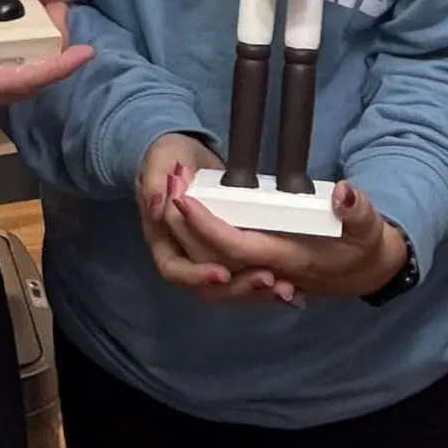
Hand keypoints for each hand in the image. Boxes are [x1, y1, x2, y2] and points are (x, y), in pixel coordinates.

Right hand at [136, 134, 293, 303]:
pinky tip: (292, 292)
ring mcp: (209, 258)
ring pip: (231, 289)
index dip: (197, 276)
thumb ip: (155, 181)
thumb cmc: (169, 157)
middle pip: (208, 288)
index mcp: (163, 241)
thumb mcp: (160, 160)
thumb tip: (158, 207)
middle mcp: (185, 256)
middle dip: (239, 288)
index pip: (176, 271)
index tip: (222, 273)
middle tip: (268, 280)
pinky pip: (246, 277)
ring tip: (285, 290)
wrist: (185, 155)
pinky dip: (267, 286)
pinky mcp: (230, 255)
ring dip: (257, 291)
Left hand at [167, 171, 406, 300]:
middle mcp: (270, 270)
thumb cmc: (367, 247)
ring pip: (211, 263)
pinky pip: (220, 260)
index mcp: (290, 259)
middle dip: (185, 229)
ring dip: (187, 234)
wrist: (370, 272)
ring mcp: (262, 270)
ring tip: (173, 193)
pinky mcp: (260, 265)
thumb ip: (357, 210)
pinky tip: (190, 211)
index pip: (237, 247)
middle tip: (169, 186)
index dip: (208, 227)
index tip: (186, 199)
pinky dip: (200, 240)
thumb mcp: (370, 226)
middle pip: (212, 259)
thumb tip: (342, 193)